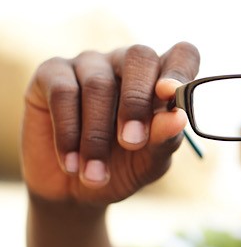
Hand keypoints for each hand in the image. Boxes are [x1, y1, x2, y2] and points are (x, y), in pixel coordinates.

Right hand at [21, 42, 199, 204]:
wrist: (75, 192)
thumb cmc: (123, 168)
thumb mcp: (149, 162)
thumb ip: (165, 139)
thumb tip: (178, 117)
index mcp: (161, 79)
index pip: (182, 54)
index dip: (179, 70)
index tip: (170, 95)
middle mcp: (127, 63)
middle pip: (139, 56)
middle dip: (136, 101)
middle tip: (132, 142)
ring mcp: (89, 64)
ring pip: (98, 83)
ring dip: (97, 135)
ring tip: (96, 174)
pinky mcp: (51, 73)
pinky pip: (63, 92)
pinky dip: (68, 133)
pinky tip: (72, 163)